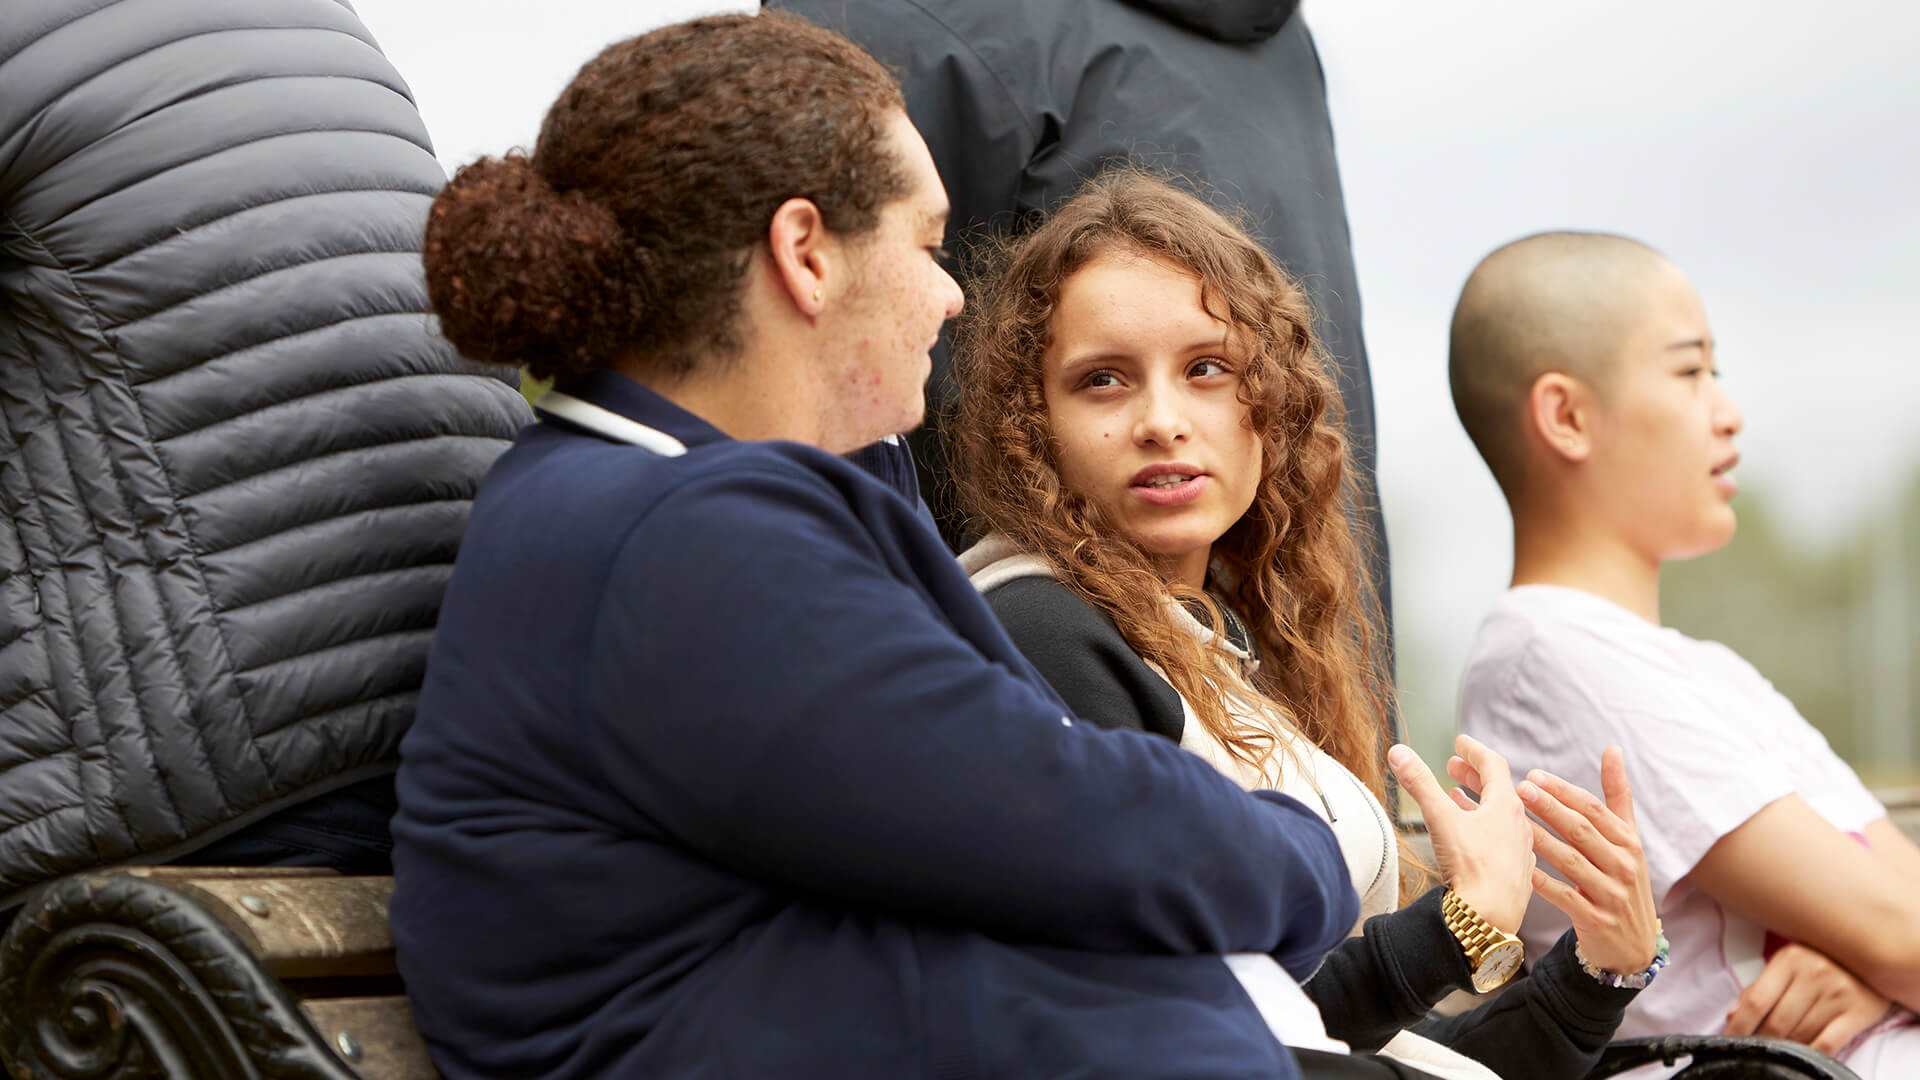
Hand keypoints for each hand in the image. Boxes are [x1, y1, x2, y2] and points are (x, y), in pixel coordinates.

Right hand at [1388, 734, 1533, 932]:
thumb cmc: (1471, 865)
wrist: (1490, 916)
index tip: (1460, 742)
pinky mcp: (1517, 873)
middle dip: (1472, 775)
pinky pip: (1505, 842)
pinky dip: (1488, 831)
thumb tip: (1399, 752)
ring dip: (1479, 803)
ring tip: (1458, 798)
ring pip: (1502, 817)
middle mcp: (1519, 824)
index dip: (1474, 750)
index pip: (1492, 765)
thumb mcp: (1440, 817)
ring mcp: (1521, 850)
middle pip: (1498, 790)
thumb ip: (1419, 783)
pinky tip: (1477, 838)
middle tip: (1453, 767)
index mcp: (1505, 805)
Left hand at [1509, 747, 1658, 974]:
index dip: (1563, 791)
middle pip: (1582, 831)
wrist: (1634, 945)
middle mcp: (1624, 866)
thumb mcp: (1627, 840)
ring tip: (1511, 822)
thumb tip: (1612, 748)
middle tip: (1518, 789)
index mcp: (1629, 842)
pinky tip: (1519, 868)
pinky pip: (1566, 897)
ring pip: (1571, 861)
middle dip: (1549, 808)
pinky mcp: (1597, 920)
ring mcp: (1612, 894)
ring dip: (1541, 839)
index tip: (1533, 775)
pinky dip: (1543, 881)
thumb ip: (1617, 796)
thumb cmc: (1622, 879)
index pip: (1594, 810)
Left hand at [1725, 943, 1892, 1054]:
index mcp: (1790, 959)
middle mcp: (1814, 973)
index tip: (1729, 1039)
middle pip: (1777, 1022)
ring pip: (1801, 1035)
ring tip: (1778, 1048)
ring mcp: (1838, 993)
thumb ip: (1760, 988)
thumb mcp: (1788, 965)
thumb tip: (1733, 1015)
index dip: (1739, 1025)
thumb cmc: (1822, 961)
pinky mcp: (1859, 1012)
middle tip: (1755, 1047)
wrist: (1874, 958)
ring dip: (1785, 1047)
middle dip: (1762, 1040)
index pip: (1757, 1000)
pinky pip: (1828, 1043)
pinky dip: (1811, 1053)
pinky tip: (1802, 1053)